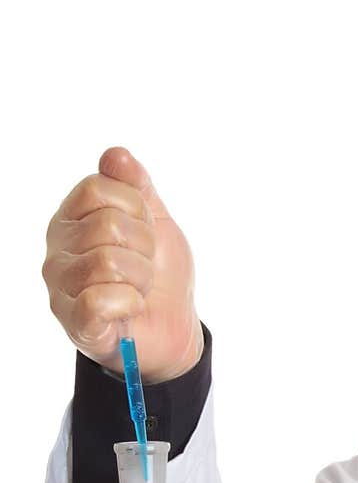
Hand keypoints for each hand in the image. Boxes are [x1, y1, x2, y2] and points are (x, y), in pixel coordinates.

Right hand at [42, 146, 202, 382]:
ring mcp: (61, 287)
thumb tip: (115, 155)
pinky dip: (129, 303)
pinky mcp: (75, 323)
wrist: (174, 328)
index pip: (98, 187)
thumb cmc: (159, 275)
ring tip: (137, 288)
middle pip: (107, 225)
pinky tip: (130, 309)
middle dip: (144, 248)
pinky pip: (100, 300)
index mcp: (72, 218)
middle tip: (144, 267)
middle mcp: (58, 249)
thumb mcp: (156, 222)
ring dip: (140, 278)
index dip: (136, 208)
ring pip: (108, 262)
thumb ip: (137, 187)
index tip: (145, 232)